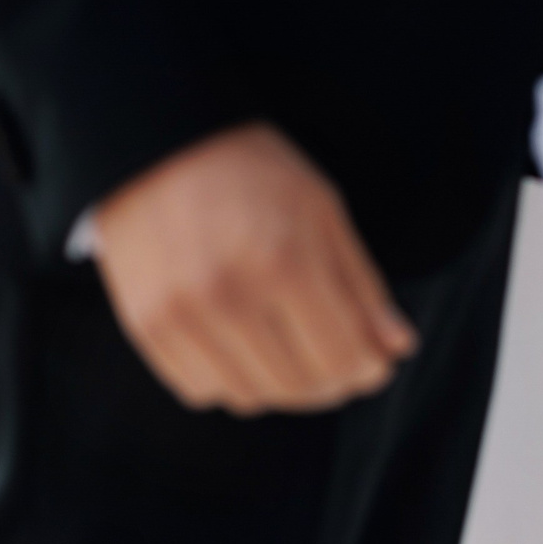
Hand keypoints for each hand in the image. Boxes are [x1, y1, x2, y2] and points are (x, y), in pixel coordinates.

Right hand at [91, 123, 416, 415]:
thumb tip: (397, 348)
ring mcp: (180, 316)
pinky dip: (232, 381)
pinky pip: (200, 390)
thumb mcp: (324, 212)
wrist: (159, 146)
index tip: (377, 365)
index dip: (369, 370)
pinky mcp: (144, 327)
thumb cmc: (254, 173)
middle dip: (333, 385)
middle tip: (343, 365)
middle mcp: (228, 296)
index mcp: (285, 262)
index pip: (342, 356)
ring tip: (294, 352)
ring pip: (250, 397)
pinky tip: (246, 348)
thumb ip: (361, 286)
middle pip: (298, 386)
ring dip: (283, 387)